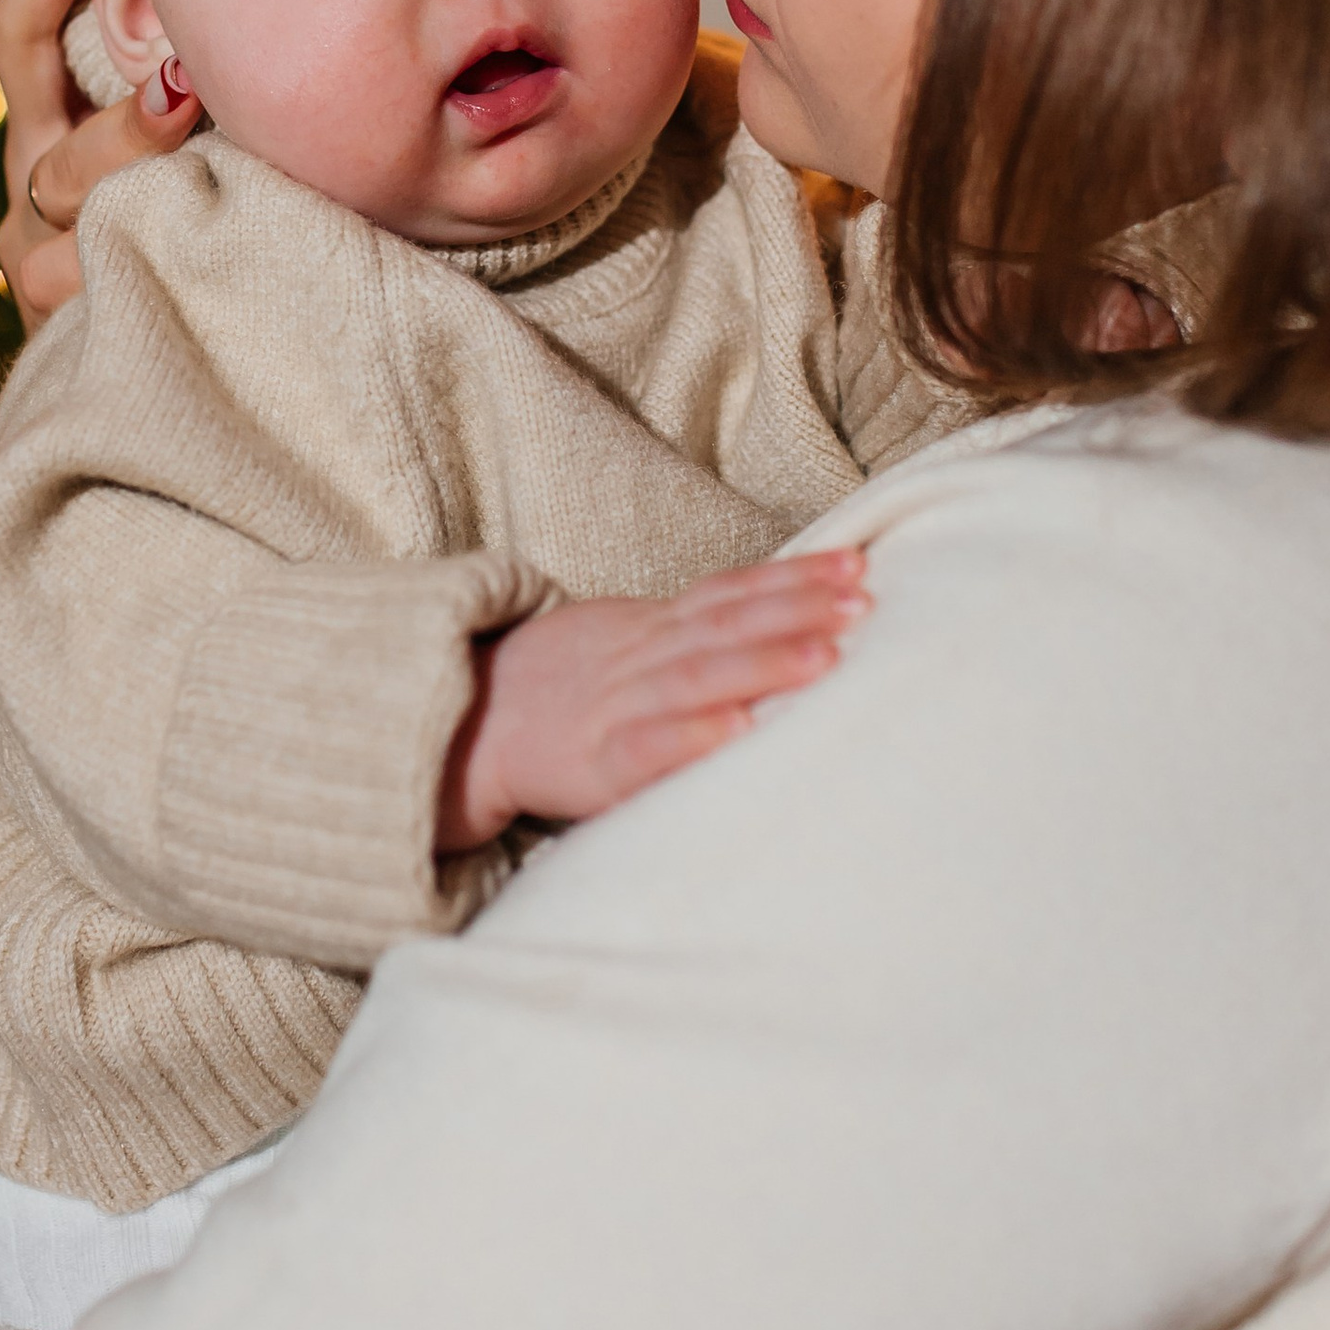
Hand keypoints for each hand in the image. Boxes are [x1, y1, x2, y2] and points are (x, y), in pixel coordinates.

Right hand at [0, 0, 202, 328]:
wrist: (184, 428)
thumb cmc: (219, 261)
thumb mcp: (209, 151)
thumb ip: (203, 58)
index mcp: (49, 119)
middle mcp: (33, 175)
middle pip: (26, 51)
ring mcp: (44, 254)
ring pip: (71, 175)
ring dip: (129, 128)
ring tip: (187, 87)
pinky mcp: (71, 330)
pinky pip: (101, 277)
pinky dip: (140, 249)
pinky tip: (180, 227)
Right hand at [436, 552, 868, 849]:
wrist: (466, 726)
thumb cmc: (567, 691)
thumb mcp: (629, 644)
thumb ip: (698, 636)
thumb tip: (793, 624)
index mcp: (652, 627)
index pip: (731, 591)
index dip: (793, 577)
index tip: (857, 566)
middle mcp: (640, 656)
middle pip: (726, 624)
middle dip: (797, 610)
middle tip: (862, 602)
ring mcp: (615, 706)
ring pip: (696, 676)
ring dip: (763, 664)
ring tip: (826, 658)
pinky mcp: (594, 764)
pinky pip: (646, 747)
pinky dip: (692, 735)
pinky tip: (739, 730)